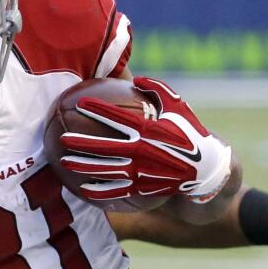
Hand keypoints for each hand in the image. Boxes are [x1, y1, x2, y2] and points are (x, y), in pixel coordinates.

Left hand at [58, 76, 232, 203]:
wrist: (206, 169)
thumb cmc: (190, 132)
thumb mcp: (178, 106)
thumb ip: (158, 90)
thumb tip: (137, 77)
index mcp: (148, 129)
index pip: (117, 118)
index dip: (98, 110)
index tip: (80, 104)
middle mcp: (141, 150)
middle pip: (104, 146)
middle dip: (81, 142)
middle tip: (61, 138)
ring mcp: (141, 171)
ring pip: (105, 169)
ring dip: (83, 166)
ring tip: (64, 162)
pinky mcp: (143, 187)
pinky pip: (117, 190)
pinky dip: (99, 191)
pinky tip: (82, 189)